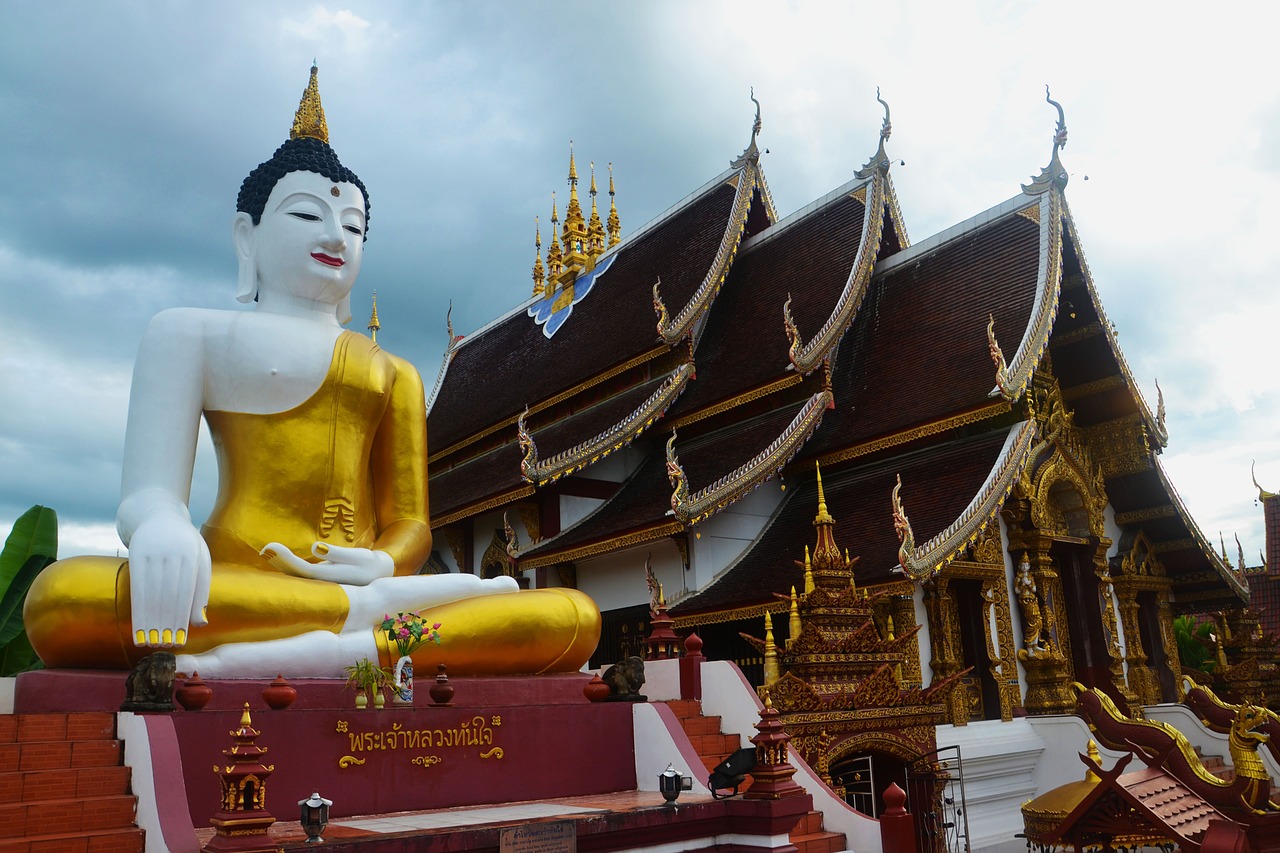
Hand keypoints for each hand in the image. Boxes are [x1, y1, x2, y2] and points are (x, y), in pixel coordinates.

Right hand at [127, 513, 211, 647]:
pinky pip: (137, 587)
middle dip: (166, 622)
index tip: (180, 639)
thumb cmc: (185, 544)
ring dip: (150, 621)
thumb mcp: (200, 560)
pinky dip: (138, 609)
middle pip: (168, 595)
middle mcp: (172, 553)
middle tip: (165, 646)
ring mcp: (153, 552)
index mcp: (192, 555)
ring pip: (151, 593)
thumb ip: (201, 591)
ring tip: (150, 642)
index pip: (186, 593)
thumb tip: (200, 623)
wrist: (159, 513)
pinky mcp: (136, 553)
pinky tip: (138, 627)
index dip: (182, 617)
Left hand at [260, 541, 394, 584]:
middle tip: (265, 548)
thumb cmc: (368, 563)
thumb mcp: (358, 556)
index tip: (271, 547)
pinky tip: (277, 556)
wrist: (378, 575)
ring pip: (295, 574)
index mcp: (330, 577)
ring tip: (268, 550)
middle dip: (279, 561)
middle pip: (295, 574)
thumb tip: (315, 548)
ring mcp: (320, 581)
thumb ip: (337, 553)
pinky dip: (287, 564)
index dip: (285, 560)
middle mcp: (322, 583)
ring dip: (281, 563)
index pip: (302, 570)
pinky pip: (299, 572)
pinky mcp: (320, 577)